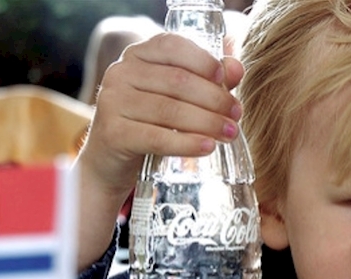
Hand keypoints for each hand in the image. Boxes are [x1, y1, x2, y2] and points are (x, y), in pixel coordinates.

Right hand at [79, 32, 244, 195]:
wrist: (112, 159)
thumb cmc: (151, 122)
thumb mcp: (179, 97)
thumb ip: (209, 80)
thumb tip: (237, 68)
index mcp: (138, 55)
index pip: (172, 46)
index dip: (203, 61)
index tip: (227, 81)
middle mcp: (121, 72)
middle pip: (177, 80)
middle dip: (214, 98)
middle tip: (236, 115)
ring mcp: (113, 101)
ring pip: (170, 110)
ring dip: (207, 122)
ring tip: (230, 133)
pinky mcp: (112, 133)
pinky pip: (157, 137)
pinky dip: (187, 143)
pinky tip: (208, 147)